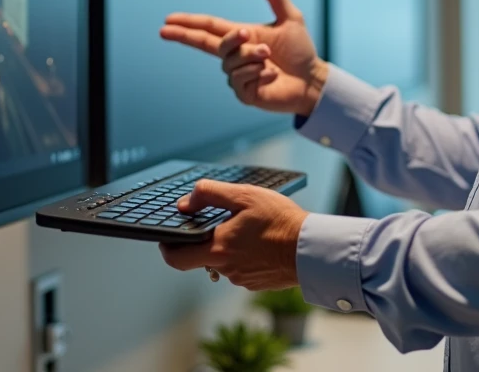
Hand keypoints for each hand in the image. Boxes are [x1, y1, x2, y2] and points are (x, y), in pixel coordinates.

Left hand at [159, 180, 307, 290]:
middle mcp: (226, 268)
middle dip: (206, 241)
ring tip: (250, 229)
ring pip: (225, 262)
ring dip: (230, 247)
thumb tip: (185, 203)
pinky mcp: (257, 284)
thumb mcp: (244, 196)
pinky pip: (243, 269)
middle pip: (202, 257)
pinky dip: (246, 256)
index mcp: (217, 248)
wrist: (311, 249)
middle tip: (219, 224)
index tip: (167, 237)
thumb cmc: (280, 221)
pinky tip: (262, 243)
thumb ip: (210, 194)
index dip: (167, 248)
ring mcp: (242, 279)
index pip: (176, 258)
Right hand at [160, 0, 328, 116]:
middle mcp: (235, 56)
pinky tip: (274, 74)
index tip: (167, 22)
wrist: (313, 80)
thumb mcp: (291, 19)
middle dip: (228, 42)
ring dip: (252, 58)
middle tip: (246, 35)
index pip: (207, 29)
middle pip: (214, 45)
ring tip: (270, 57)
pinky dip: (260, 74)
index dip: (187, 26)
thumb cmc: (301, 51)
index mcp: (241, 37)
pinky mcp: (245, 94)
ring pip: (231, 63)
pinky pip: (241, 81)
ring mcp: (238, 76)